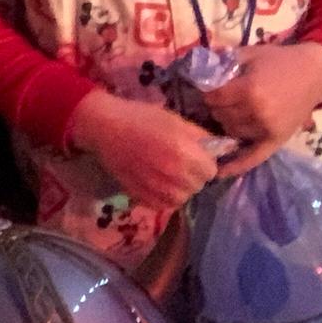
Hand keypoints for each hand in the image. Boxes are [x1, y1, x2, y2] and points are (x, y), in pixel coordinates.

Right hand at [67, 90, 218, 207]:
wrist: (104, 127)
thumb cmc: (140, 117)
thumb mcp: (175, 119)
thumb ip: (199, 137)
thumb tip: (218, 150)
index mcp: (184, 151)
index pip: (211, 170)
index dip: (205, 162)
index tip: (196, 156)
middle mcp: (172, 173)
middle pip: (197, 186)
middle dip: (193, 176)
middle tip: (181, 165)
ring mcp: (155, 187)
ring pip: (181, 198)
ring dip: (180, 189)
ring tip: (169, 176)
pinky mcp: (139, 195)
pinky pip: (162, 205)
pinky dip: (164, 197)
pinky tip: (157, 184)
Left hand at [203, 41, 321, 171]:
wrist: (315, 73)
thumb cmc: (279, 61)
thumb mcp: (248, 54)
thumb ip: (221, 61)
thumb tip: (195, 69)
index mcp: (248, 90)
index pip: (212, 98)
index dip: (208, 92)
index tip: (211, 87)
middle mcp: (257, 113)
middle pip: (219, 115)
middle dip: (217, 106)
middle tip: (224, 98)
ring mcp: (267, 129)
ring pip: (231, 131)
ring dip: (226, 123)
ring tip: (233, 111)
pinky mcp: (277, 140)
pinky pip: (253, 157)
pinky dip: (236, 166)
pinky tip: (219, 172)